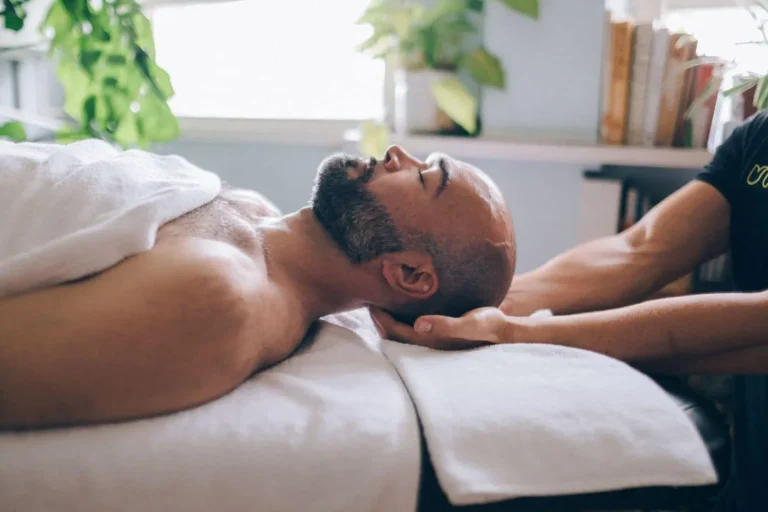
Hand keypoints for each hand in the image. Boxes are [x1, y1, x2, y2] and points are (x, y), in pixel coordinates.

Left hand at [369, 307, 512, 349]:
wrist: (506, 331)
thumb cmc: (489, 325)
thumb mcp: (471, 323)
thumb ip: (445, 325)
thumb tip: (418, 325)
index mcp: (431, 342)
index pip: (395, 332)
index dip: (381, 319)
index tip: (371, 301)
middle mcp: (428, 343)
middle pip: (394, 333)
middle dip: (380, 318)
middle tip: (369, 296)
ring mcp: (432, 339)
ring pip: (401, 330)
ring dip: (390, 317)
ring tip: (380, 298)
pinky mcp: (438, 333)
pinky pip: (412, 325)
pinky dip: (401, 315)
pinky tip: (402, 302)